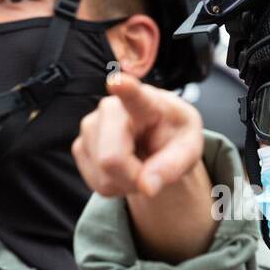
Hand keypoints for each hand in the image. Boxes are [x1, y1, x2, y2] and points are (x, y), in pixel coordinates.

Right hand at [73, 72, 204, 197]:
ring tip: (139, 167)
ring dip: (125, 183)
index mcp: (148, 102)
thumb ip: (173, 167)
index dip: (124, 89)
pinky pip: (96, 182)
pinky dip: (113, 185)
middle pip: (111, 158)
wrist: (158, 141)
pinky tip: (124, 170)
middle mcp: (111, 108)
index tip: (117, 82)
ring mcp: (90, 126)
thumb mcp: (189, 151)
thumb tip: (146, 187)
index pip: (134, 95)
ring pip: (103, 174)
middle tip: (150, 174)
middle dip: (132, 178)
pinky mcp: (80, 145)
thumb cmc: (174, 138)